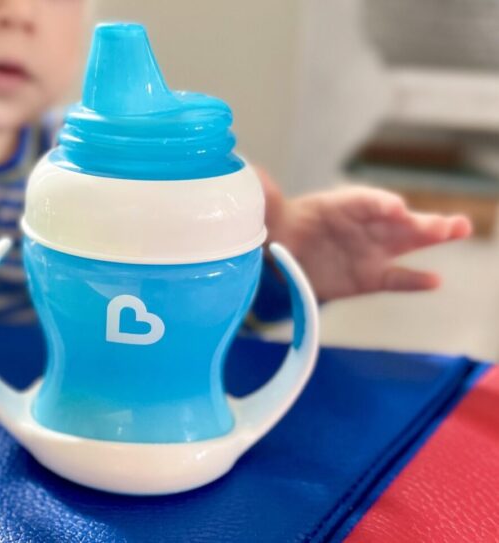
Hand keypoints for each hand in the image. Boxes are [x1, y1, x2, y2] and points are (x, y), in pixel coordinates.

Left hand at [258, 168, 472, 301]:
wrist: (279, 253)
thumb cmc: (280, 224)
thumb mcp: (268, 210)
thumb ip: (266, 197)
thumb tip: (252, 177)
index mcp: (339, 205)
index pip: (363, 201)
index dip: (379, 203)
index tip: (393, 208)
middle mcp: (362, 225)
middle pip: (396, 220)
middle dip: (421, 220)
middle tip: (448, 223)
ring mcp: (370, 250)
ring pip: (406, 243)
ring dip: (432, 236)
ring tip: (458, 230)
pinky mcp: (369, 277)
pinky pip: (395, 278)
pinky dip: (414, 280)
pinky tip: (434, 280)